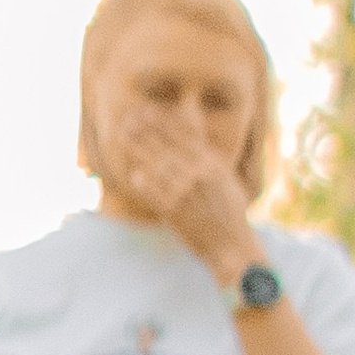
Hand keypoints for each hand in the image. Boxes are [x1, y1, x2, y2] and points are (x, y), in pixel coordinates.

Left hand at [102, 105, 253, 278]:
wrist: (232, 245)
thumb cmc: (230, 212)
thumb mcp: (226, 179)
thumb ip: (208, 158)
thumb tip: (191, 139)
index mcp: (212, 164)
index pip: (182, 136)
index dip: (162, 122)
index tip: (146, 110)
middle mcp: (199, 175)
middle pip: (166, 147)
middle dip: (144, 130)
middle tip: (126, 117)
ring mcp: (186, 194)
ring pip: (156, 166)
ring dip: (137, 150)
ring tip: (122, 137)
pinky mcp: (176, 213)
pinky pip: (155, 194)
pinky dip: (146, 185)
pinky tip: (136, 176)